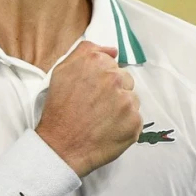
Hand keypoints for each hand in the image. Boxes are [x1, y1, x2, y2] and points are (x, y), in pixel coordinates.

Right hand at [35, 41, 141, 176]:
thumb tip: (112, 50)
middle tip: (96, 105)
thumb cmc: (60, 110)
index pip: (112, 64)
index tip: (93, 90)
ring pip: (132, 98)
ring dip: (121, 107)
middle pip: (125, 79)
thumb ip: (86, 51)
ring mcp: (126, 100)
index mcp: (97, 62)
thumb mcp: (62, 70)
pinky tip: (108, 128)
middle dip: (114, 91)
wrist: (61, 145)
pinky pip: (135, 118)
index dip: (102, 78)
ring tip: (101, 118)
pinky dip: (125, 124)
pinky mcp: (134, 121)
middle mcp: (114, 78)